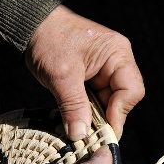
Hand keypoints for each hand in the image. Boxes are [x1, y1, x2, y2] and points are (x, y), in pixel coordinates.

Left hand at [25, 5, 144, 140]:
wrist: (32, 27)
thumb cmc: (49, 39)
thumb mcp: (61, 75)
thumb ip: (73, 106)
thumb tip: (80, 135)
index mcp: (117, 54)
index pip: (132, 90)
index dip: (119, 113)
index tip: (102, 131)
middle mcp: (115, 62)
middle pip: (121, 99)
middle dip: (104, 118)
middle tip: (87, 135)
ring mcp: (103, 71)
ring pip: (107, 103)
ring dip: (93, 117)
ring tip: (78, 128)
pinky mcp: (91, 78)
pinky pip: (94, 100)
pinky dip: (84, 111)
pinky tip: (74, 119)